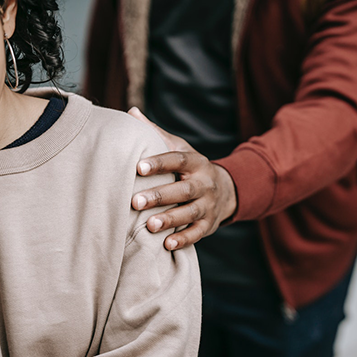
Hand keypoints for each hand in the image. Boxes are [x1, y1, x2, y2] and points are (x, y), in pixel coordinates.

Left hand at [128, 108, 236, 250]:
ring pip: (191, 212)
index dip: (159, 163)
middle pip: (184, 189)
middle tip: (135, 201)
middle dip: (160, 195)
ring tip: (150, 225)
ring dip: (171, 219)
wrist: (225, 189)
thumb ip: (156, 134)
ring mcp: (209, 204)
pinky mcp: (209, 224)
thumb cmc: (190, 168)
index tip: (138, 167)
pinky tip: (167, 244)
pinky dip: (184, 239)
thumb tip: (131, 112)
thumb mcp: (179, 148)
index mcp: (195, 162)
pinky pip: (197, 232)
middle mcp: (204, 183)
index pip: (178, 160)